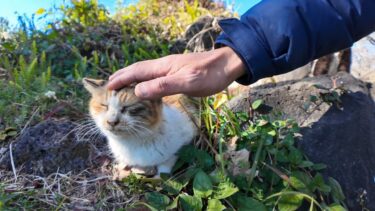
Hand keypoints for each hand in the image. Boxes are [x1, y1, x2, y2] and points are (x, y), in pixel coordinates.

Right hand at [107, 47, 245, 98]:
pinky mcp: (177, 72)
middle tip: (110, 86)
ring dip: (131, 78)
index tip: (108, 87)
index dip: (121, 79)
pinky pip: (154, 76)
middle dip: (122, 76)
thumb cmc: (210, 75)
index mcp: (163, 67)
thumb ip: (163, 86)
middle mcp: (164, 65)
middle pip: (138, 69)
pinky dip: (144, 80)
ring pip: (145, 72)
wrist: (228, 65)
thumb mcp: (187, 82)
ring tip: (122, 86)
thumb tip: (138, 91)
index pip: (136, 72)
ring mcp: (171, 68)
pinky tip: (146, 86)